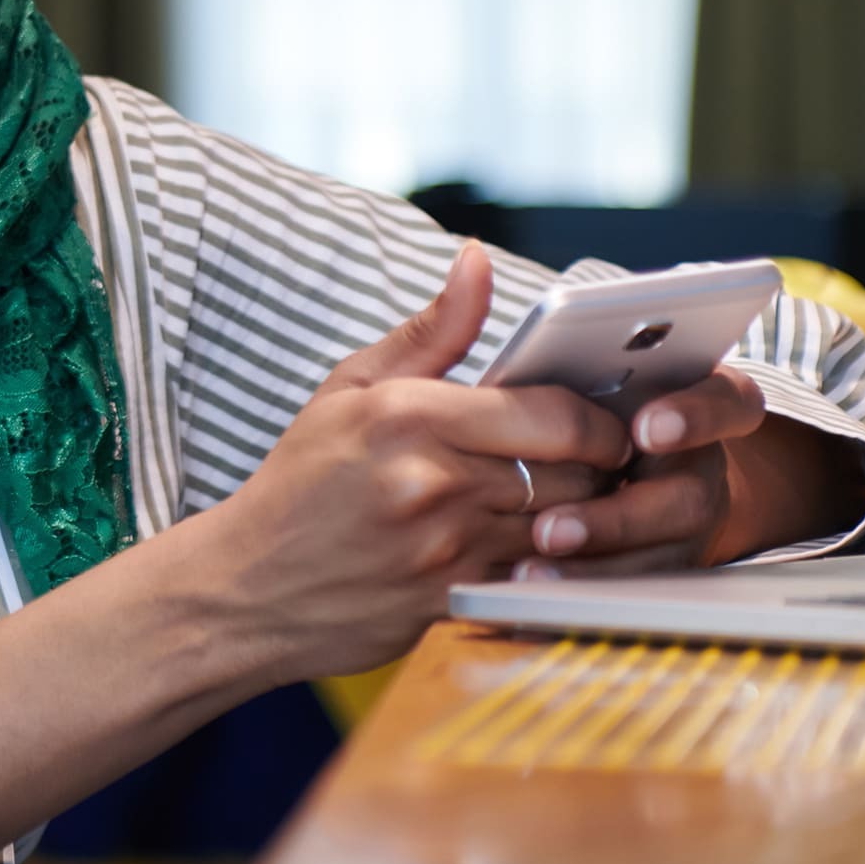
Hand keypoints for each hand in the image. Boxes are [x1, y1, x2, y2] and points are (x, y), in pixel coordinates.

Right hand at [206, 241, 633, 684]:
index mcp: (409, 415)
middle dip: (608, 466)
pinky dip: (561, 565)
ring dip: (593, 517)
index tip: (606, 417)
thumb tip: (477, 260)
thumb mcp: (351, 387)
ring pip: (568, 530)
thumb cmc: (304, 478)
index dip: (600, 417)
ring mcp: (446, 550)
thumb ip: (432, 330)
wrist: (248, 586)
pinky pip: (542, 581)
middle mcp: (433, 482)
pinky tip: (555, 551)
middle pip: (575, 473)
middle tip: (616, 460)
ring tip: (594, 501)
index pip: (552, 413)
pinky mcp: (454, 603)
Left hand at [516, 365, 767, 577]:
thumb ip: (585, 378)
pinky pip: (638, 589)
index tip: (648, 428)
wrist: (645, 455)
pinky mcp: (671, 566)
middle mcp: (705, 469)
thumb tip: (522, 385)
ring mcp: (691, 525)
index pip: (729, 402)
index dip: (696, 416)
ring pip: (663, 558)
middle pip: (687, 499)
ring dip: (593, 568)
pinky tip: (536, 586)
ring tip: (533, 572)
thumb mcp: (608, 376)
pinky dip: (585, 588)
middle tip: (552, 529)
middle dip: (616, 519)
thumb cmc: (608, 398)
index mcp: (703, 403)